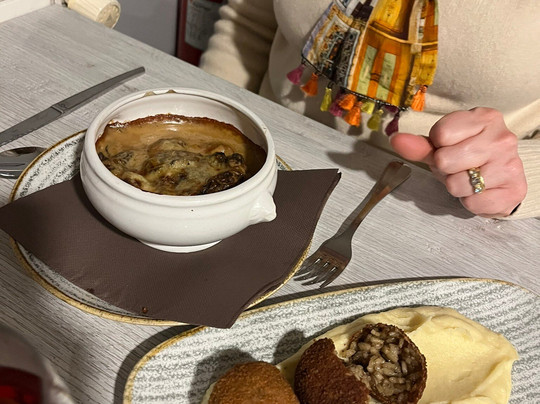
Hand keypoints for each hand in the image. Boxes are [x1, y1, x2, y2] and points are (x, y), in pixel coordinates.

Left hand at [390, 108, 526, 216]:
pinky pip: (472, 203)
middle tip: (458, 167)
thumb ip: (419, 145)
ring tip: (468, 178)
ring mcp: (510, 165)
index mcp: (484, 118)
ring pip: (456, 184)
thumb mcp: (442, 146)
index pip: (441, 133)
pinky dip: (470, 202)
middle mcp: (502, 138)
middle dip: (445, 169)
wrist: (501, 179)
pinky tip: (480, 192)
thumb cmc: (468, 157)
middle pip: (445, 160)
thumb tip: (397, 140)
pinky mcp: (514, 191)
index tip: (449, 147)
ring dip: (456, 186)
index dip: (437, 145)